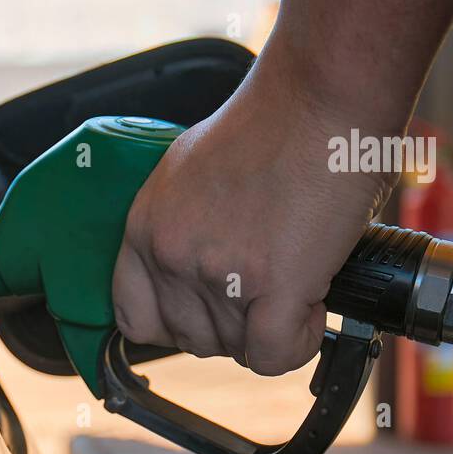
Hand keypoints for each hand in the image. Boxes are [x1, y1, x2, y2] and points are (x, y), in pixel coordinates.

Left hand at [112, 46, 399, 375]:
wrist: (318, 97)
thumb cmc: (271, 123)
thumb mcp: (188, 172)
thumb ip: (181, 225)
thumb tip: (200, 263)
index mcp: (144, 228)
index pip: (134, 317)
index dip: (175, 323)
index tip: (208, 311)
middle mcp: (170, 255)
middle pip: (192, 339)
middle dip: (233, 325)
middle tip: (268, 286)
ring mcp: (216, 275)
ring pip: (236, 350)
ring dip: (271, 328)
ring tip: (298, 278)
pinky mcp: (270, 287)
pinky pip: (271, 356)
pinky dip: (297, 342)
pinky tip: (313, 305)